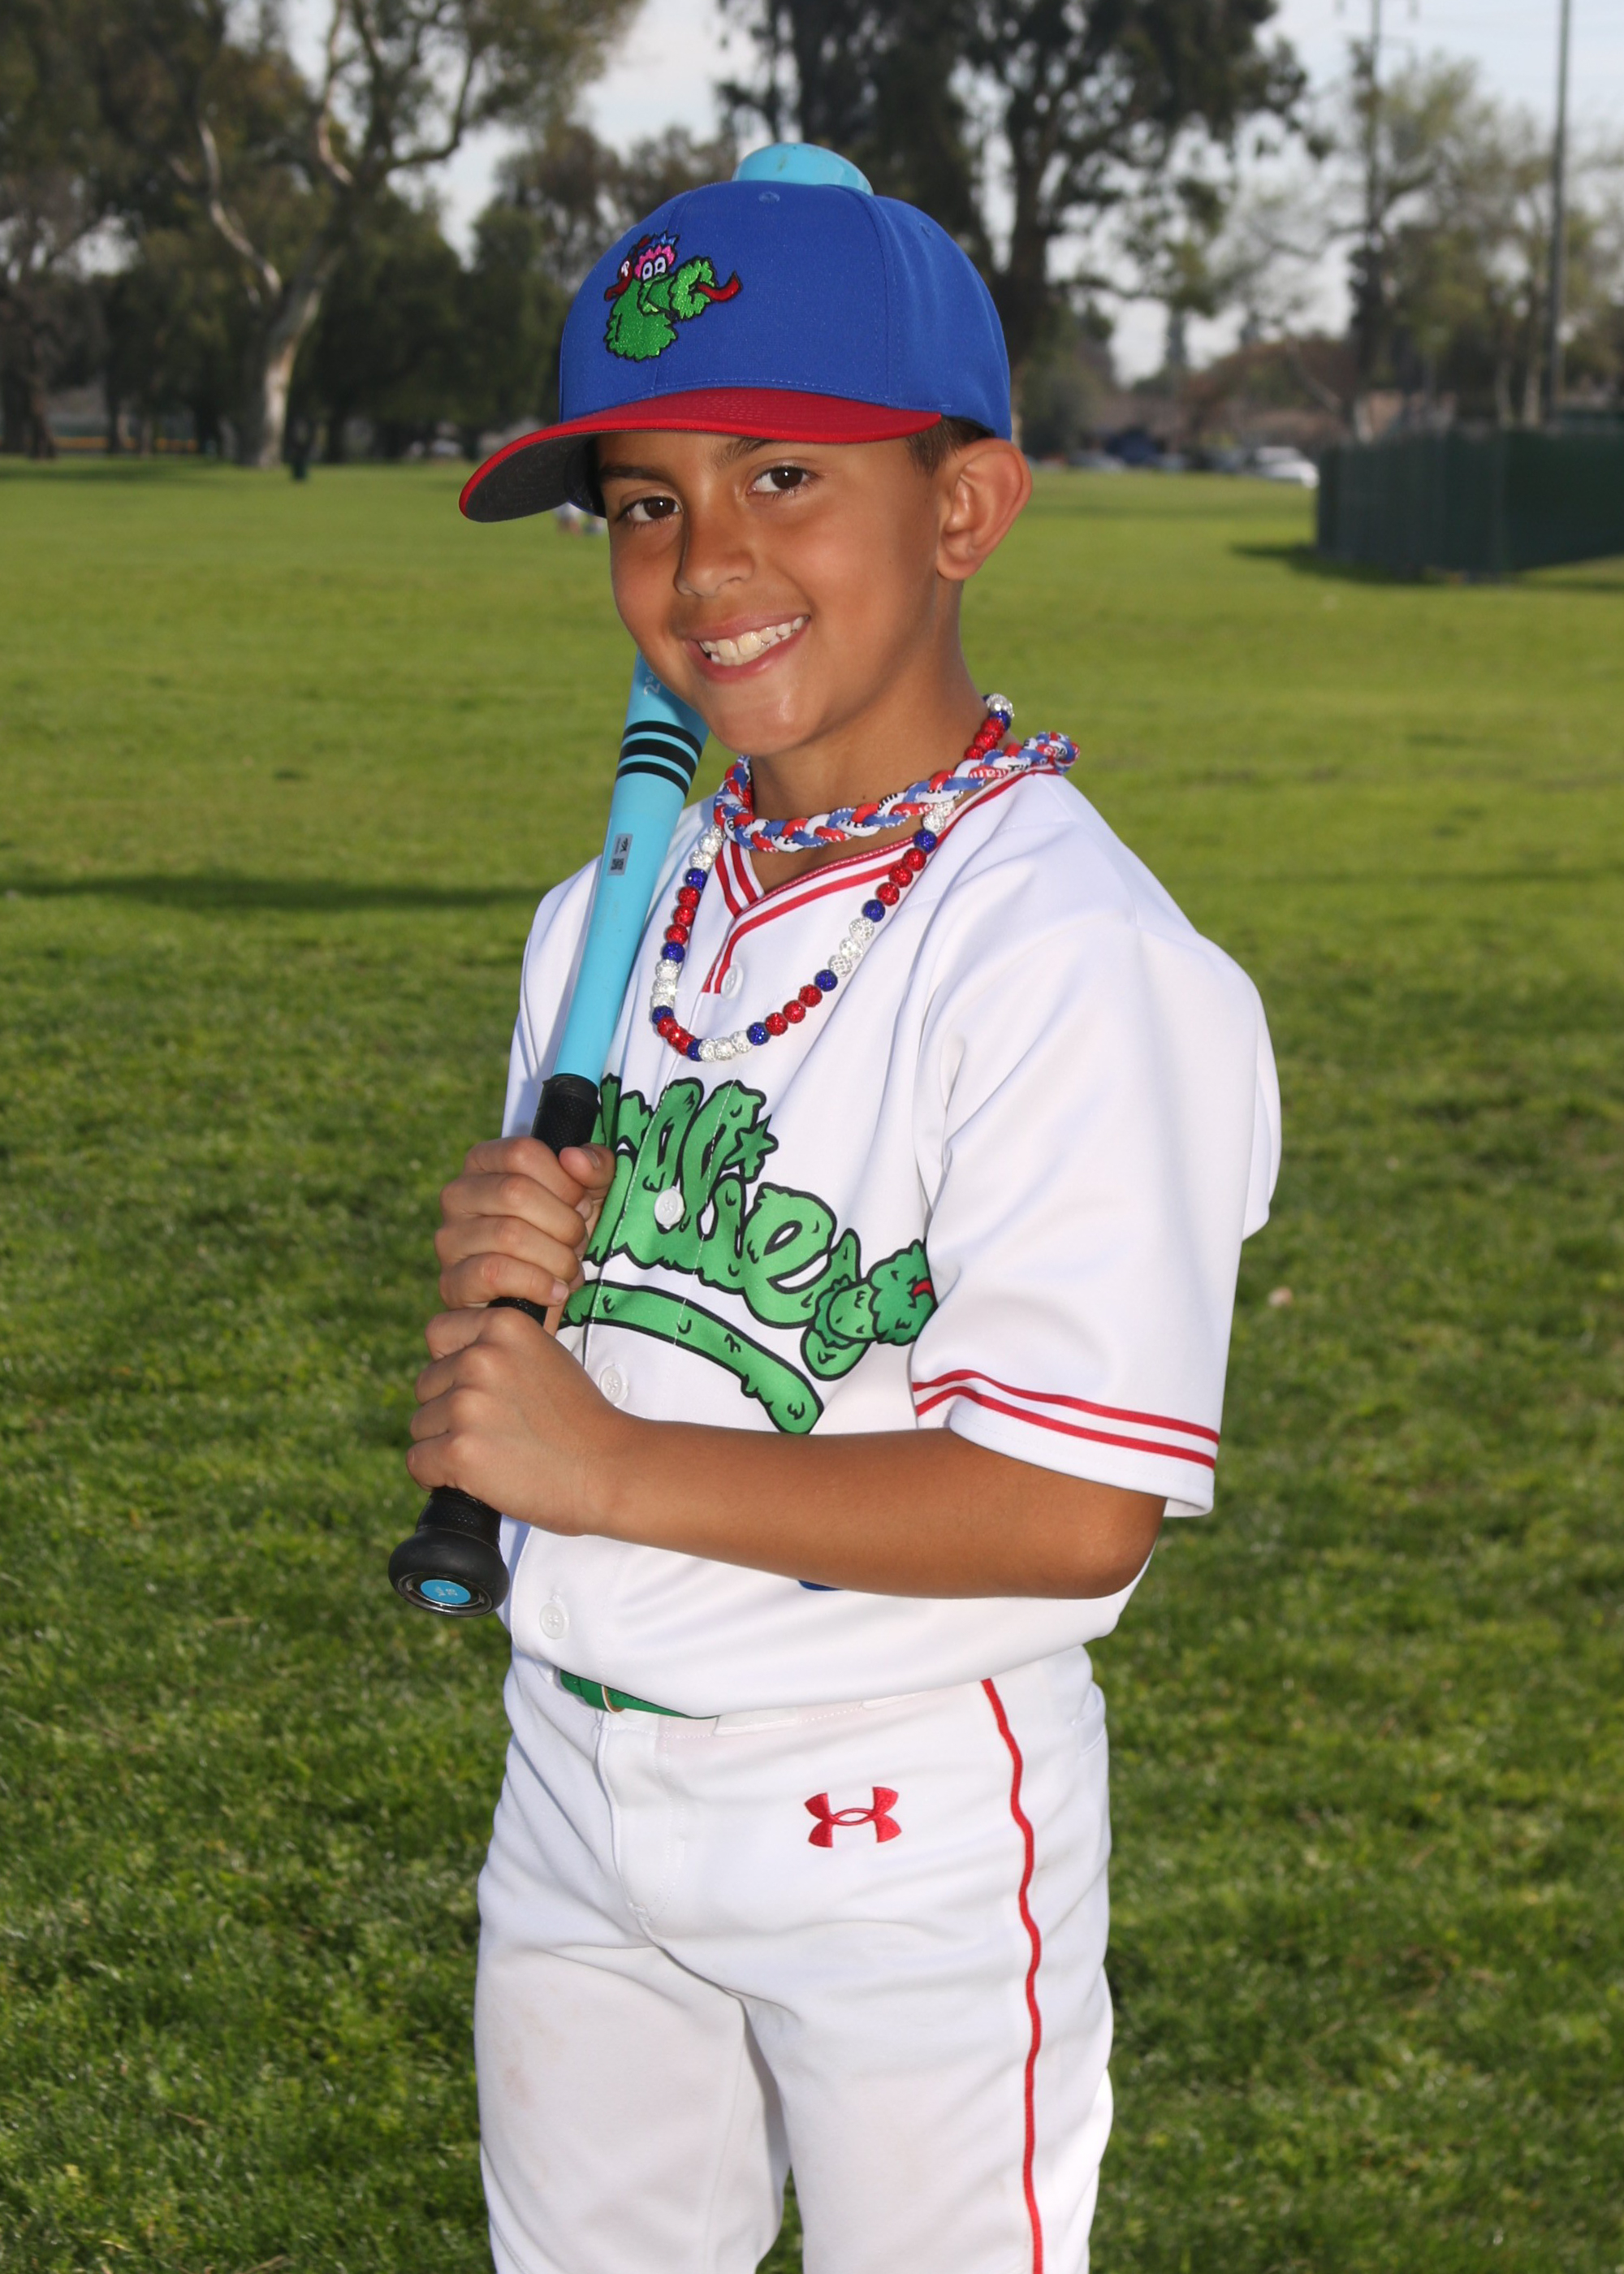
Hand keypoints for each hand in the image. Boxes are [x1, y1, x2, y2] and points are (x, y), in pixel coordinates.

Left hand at [406, 1303, 624, 1531]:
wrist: (610, 1469)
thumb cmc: (580, 1421)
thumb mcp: (545, 1356)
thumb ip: (500, 1348)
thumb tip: (453, 1358)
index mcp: (505, 1325)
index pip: (438, 1334)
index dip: (452, 1367)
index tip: (479, 1390)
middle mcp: (481, 1358)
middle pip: (426, 1386)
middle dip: (448, 1410)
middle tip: (497, 1430)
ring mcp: (467, 1404)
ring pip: (421, 1426)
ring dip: (446, 1444)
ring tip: (496, 1453)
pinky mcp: (459, 1451)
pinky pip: (418, 1463)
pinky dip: (439, 1477)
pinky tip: (478, 1478)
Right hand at [435, 1136, 615, 1329]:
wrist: (547, 1299)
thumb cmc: (563, 1236)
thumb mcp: (590, 1196)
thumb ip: (595, 1167)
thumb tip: (574, 1157)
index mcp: (484, 1162)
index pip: (522, 1152)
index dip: (564, 1181)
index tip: (582, 1205)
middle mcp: (457, 1195)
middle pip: (515, 1192)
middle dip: (563, 1223)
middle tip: (579, 1243)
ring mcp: (450, 1239)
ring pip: (508, 1234)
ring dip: (555, 1257)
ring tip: (570, 1270)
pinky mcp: (452, 1282)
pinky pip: (495, 1273)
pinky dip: (538, 1284)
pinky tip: (555, 1292)